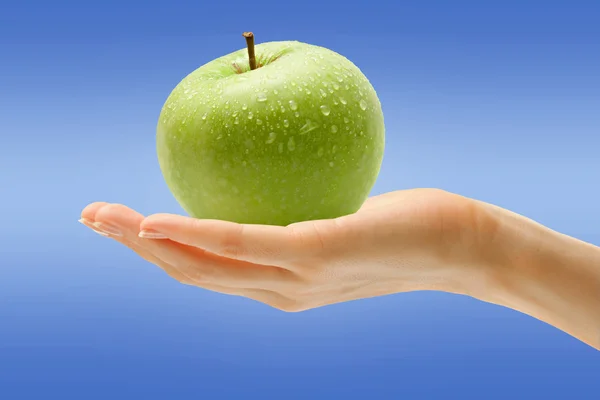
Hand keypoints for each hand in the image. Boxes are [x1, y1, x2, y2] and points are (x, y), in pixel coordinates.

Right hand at [79, 189, 487, 310]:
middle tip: (90, 217)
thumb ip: (304, 215)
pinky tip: (157, 218)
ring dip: (147, 242)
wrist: (462, 247)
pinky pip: (244, 243)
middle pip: (190, 273)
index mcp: (280, 285)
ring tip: (104, 218)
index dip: (156, 251)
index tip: (121, 223)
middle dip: (134, 248)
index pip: (206, 271)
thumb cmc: (403, 228)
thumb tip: (281, 179)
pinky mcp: (315, 257)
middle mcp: (280, 292)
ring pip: (204, 265)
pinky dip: (197, 234)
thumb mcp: (343, 221)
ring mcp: (295, 280)